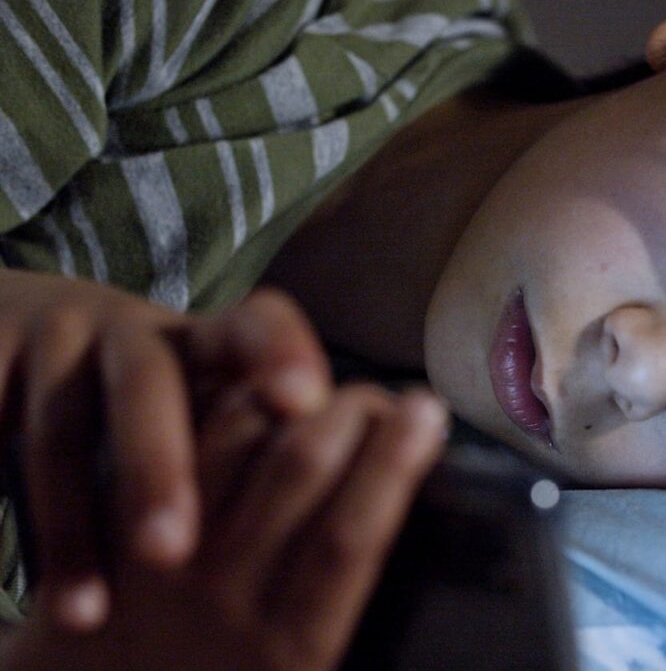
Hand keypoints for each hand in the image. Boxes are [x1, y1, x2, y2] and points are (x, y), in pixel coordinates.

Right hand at [0, 269, 330, 630]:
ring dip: (73, 520)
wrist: (26, 347)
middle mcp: (140, 331)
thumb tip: (356, 500)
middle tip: (172, 554)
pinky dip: (17, 512)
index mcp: (210, 337)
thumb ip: (268, 444)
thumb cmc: (156, 406)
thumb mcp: (208, 403)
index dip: (283, 350)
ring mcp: (63, 340)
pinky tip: (30, 587)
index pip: (257, 322)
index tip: (307, 401)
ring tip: (89, 619)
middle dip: (156, 466)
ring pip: (63, 426)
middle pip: (149, 383)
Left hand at [2, 384, 447, 670]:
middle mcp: (228, 601)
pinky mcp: (116, 535)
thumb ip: (336, 606)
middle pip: (298, 468)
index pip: (350, 536)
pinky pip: (176, 442)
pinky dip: (220, 403)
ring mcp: (166, 563)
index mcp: (292, 653)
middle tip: (383, 396)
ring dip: (286, 396)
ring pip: (234, 440)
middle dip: (351, 412)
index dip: (393, 461)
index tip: (427, 409)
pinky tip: (252, 390)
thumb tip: (385, 508)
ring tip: (322, 388)